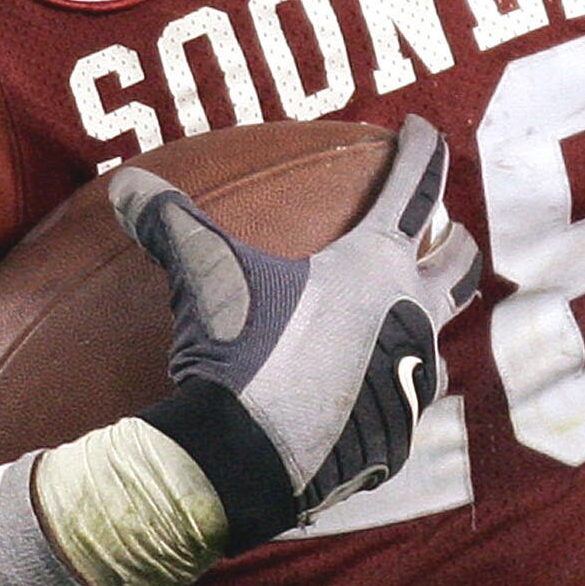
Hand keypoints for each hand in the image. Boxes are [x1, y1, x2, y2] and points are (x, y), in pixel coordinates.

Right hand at [110, 115, 482, 551]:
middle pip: (457, 267)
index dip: (420, 149)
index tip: (421, 127)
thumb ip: (170, 220)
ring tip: (402, 316)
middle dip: (456, 242)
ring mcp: (411, 383)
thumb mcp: (204, 272)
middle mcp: (412, 318)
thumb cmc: (240, 350)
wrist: (249, 458)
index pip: (413, 187)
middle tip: (451, 228)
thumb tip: (126, 184)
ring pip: (435, 341)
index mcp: (377, 266)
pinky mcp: (397, 438)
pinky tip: (359, 391)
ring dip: (424, 319)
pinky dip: (386, 386)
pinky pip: (400, 403)